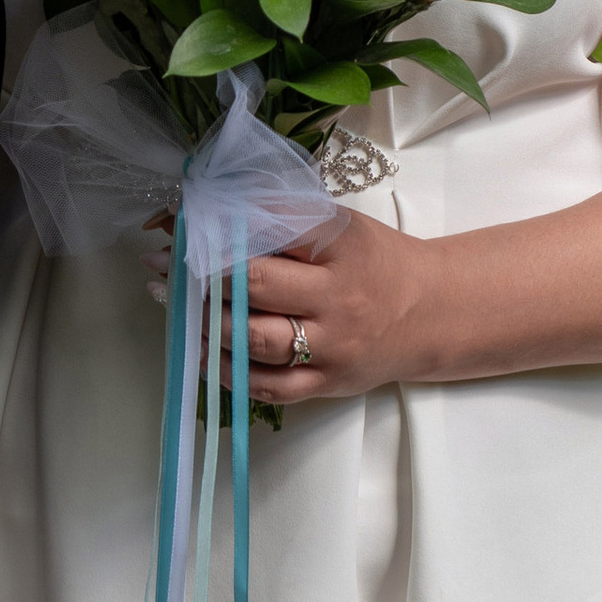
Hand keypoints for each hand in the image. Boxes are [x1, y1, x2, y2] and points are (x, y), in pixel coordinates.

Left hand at [146, 208, 434, 405]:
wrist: (432, 313)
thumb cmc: (373, 261)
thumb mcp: (340, 226)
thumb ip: (283, 219)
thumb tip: (208, 214)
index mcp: (342, 244)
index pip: (272, 229)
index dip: (220, 227)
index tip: (179, 226)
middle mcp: (338, 296)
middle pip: (257, 285)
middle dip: (205, 275)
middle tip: (169, 268)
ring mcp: (333, 345)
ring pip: (256, 339)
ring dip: (210, 325)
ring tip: (184, 310)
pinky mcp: (328, 384)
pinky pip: (269, 387)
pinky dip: (230, 372)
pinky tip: (209, 353)